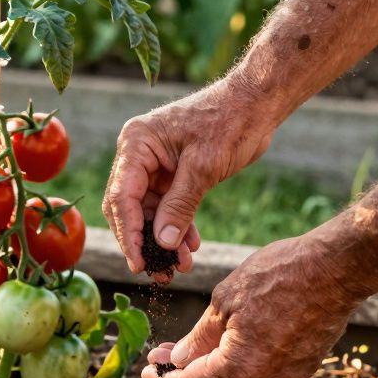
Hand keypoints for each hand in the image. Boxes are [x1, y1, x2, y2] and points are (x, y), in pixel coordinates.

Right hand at [102, 81, 272, 281]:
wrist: (257, 104)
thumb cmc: (230, 123)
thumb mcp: (204, 167)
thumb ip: (180, 206)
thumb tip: (162, 244)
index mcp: (137, 144)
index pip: (121, 197)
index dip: (128, 234)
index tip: (139, 264)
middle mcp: (138, 154)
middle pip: (128, 208)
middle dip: (144, 243)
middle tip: (159, 273)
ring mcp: (154, 165)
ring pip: (149, 213)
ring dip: (163, 241)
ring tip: (180, 268)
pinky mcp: (172, 174)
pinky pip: (167, 208)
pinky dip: (178, 228)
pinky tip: (190, 248)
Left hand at [143, 234, 363, 377]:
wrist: (337, 268)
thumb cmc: (280, 276)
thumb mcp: (225, 301)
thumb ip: (198, 337)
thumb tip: (178, 359)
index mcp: (239, 369)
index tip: (146, 371)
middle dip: (183, 375)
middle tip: (160, 357)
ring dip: (208, 370)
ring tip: (186, 350)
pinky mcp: (301, 368)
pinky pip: (258, 374)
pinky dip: (234, 365)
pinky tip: (222, 347)